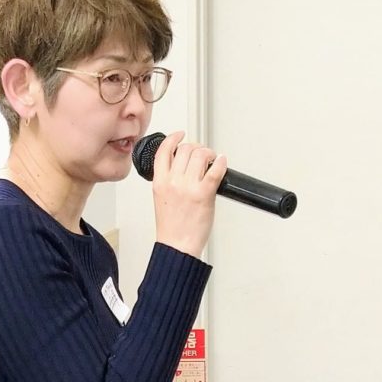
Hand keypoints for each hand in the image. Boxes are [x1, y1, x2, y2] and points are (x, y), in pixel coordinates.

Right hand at [151, 131, 227, 258]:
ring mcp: (188, 187)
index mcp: (159, 182)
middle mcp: (172, 182)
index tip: (180, 135)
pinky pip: (215, 170)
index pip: (163, 151)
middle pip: (185, 149)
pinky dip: (221, 162)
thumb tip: (181, 167)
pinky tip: (222, 162)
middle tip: (202, 153)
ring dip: (209, 153)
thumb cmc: (171, 227)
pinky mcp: (204, 194)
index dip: (173, 139)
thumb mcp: (161, 198)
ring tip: (212, 159)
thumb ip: (168, 180)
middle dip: (196, 147)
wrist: (177, 246)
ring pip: (200, 155)